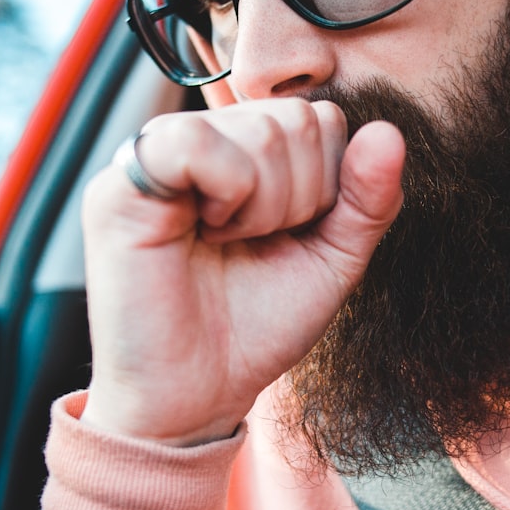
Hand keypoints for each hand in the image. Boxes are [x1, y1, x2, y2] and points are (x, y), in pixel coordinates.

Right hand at [79, 98, 404, 445]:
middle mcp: (202, 139)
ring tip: (226, 242)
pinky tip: (202, 231)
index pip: (320, 117)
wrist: (198, 392)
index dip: (326, 185)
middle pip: (296, 120)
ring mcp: (158, 153)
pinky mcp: (121, 183)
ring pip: (258, 131)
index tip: (287, 235)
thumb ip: (367, 199)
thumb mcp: (331, 259)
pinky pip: (195, 143)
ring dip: (263, 207)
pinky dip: (223, 194)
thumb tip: (389, 132)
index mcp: (244, 149)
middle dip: (298, 199)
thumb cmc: (257, 325)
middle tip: (253, 242)